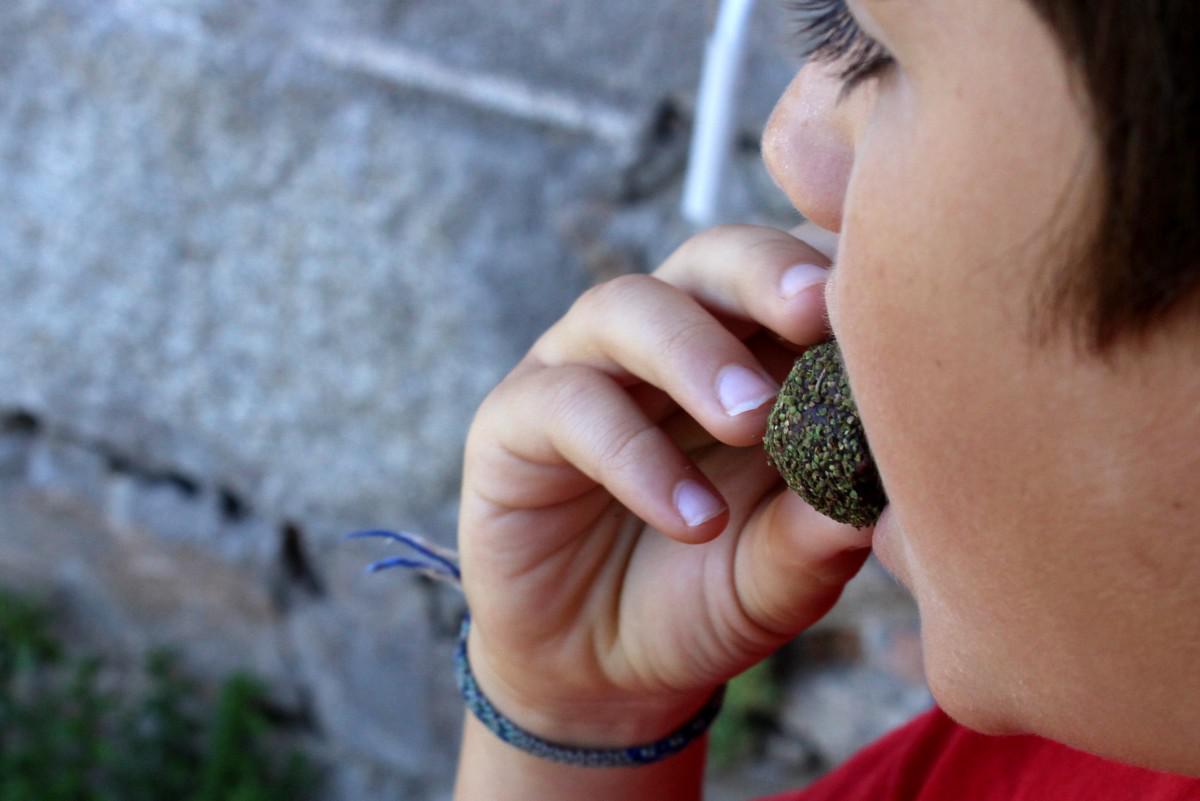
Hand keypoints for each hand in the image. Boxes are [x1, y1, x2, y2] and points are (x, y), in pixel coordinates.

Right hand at [458, 224, 872, 746]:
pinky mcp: (512, 422)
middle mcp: (662, 340)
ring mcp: (581, 370)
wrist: (599, 671)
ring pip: (627, 308)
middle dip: (765, 275)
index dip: (833, 266)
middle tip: (819, 314)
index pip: (789, 273)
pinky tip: (693, 518)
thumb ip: (822, 532)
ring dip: (693, 354)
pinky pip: (568, 406)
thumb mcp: (778, 576)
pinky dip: (634, 455)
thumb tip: (894, 493)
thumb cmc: (702, 597)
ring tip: (754, 421)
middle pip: (710, 258)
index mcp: (742, 351)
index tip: (892, 296)